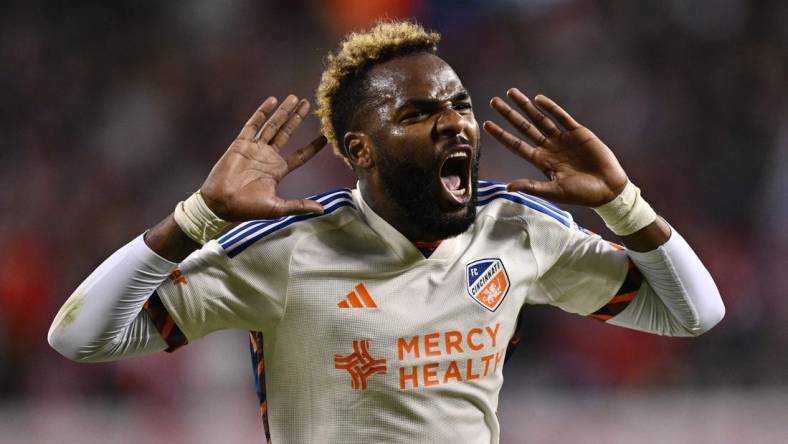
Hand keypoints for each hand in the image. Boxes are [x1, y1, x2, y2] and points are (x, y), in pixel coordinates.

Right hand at [200, 95, 326, 221]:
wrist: (222, 204)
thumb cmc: (248, 209)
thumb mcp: (278, 208)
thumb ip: (299, 205)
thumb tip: (322, 210)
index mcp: (277, 170)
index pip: (300, 155)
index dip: (312, 147)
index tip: (325, 138)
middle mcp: (267, 157)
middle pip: (287, 133)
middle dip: (297, 118)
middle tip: (308, 104)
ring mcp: (255, 149)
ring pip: (273, 125)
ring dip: (283, 111)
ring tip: (295, 98)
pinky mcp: (241, 144)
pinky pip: (253, 125)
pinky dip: (262, 112)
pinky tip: (272, 101)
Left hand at [483, 88, 627, 206]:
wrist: (608, 188)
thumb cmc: (581, 194)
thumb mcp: (554, 192)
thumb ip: (532, 187)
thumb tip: (508, 187)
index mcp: (541, 162)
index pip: (516, 145)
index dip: (501, 134)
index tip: (487, 124)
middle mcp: (549, 148)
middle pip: (524, 127)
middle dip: (509, 114)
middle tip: (494, 101)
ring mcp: (562, 139)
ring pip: (540, 118)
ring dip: (526, 106)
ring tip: (511, 93)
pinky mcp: (578, 132)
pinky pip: (561, 117)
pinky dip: (550, 107)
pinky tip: (538, 99)